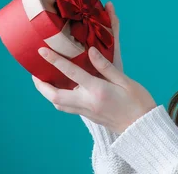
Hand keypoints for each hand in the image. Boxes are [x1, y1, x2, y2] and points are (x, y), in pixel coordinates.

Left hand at [32, 1, 156, 132]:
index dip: (54, 61)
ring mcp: (86, 111)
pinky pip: (67, 107)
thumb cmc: (137, 102)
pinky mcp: (89, 116)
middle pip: (54, 96)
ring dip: (48, 93)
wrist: (142, 126)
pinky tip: (63, 89)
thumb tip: (91, 52)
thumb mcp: (125, 80)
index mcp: (97, 90)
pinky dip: (59, 98)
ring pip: (58, 104)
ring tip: (44, 80)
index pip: (70, 73)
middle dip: (40, 85)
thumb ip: (106, 66)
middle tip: (35, 72)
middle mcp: (87, 102)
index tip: (42, 51)